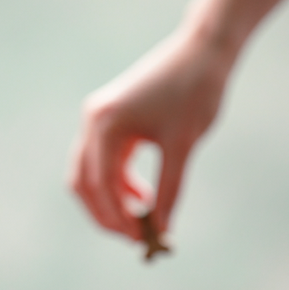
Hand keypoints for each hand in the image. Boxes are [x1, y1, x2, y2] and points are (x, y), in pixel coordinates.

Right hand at [70, 29, 234, 242]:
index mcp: (105, 124)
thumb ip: (170, 190)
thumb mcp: (183, 146)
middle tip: (135, 238)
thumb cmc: (195, 91)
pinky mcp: (111, 118)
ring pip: (90, 174)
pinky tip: (144, 196)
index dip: (119, 219)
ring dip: (111, 201)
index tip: (142, 240)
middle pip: (84, 184)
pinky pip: (104, 161)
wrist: (204, 49)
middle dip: (107, 215)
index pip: (101, 186)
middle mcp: (94, 120)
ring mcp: (99, 119)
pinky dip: (118, 183)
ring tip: (143, 219)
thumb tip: (163, 231)